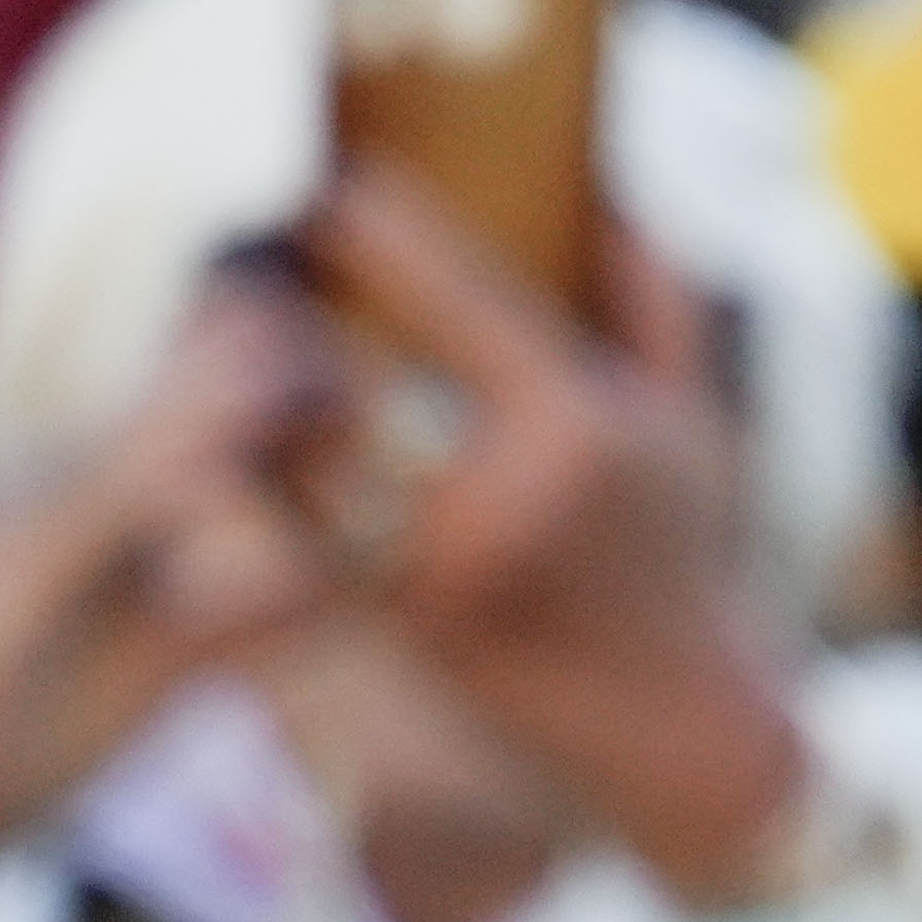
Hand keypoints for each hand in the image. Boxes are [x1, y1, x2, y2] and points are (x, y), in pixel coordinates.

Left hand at [297, 168, 816, 911]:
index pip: (453, 300)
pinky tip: (241, 454)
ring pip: (308, 471)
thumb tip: (612, 198)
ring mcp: (439, 577)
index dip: (380, 232)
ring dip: (256, 413)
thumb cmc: (696, 566)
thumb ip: (658, 307)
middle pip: (347, 383)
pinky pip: (307, 548)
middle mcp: (495, 500)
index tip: (333, 186)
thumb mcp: (700, 428)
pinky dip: (271, 496)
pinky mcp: (402, 635)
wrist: (680, 735)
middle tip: (241, 272)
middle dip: (283, 326)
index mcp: (572, 428)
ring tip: (221, 358)